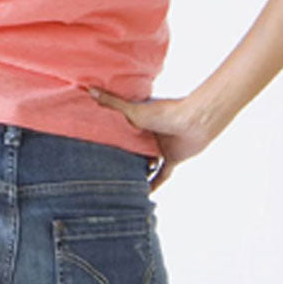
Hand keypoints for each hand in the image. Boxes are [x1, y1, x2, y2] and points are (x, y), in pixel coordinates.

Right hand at [87, 87, 219, 192]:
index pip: (120, 133)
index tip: (94, 147)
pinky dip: (154, 184)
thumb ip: (112, 103)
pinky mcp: (172, 159)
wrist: (193, 122)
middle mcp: (148, 136)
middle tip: (103, 170)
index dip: (109, 139)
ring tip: (120, 184)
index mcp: (138, 123)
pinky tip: (145, 194)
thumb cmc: (163, 112)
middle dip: (121, 159)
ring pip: (145, 164)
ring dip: (137, 172)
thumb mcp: (132, 111)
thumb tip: (89, 89)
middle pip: (132, 150)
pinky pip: (161, 175)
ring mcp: (160, 148)